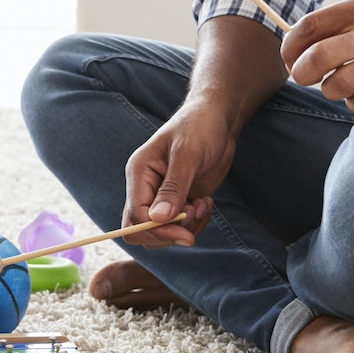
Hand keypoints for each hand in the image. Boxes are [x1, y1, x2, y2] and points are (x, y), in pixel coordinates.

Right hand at [122, 107, 236, 246]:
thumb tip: (158, 219)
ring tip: (204, 204)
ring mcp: (162, 196)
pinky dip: (197, 222)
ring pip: (163, 232)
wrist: (218, 119)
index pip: (135, 216)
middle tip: (195, 214)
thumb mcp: (188, 153)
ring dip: (188, 226)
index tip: (186, 233)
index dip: (158, 230)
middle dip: (170, 231)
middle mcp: (146, 188)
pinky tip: (206, 202)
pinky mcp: (180, 201)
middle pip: (143, 230)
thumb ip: (173, 187)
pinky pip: (181, 227)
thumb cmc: (200, 126)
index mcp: (139, 173)